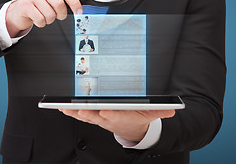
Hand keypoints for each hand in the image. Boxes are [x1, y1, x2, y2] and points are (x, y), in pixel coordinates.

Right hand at [6, 0, 82, 36]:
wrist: (19, 10)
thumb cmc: (38, 4)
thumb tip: (80, 6)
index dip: (74, 3)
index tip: (79, 11)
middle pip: (59, 4)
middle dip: (61, 14)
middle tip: (58, 16)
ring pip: (50, 14)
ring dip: (50, 20)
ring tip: (45, 16)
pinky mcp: (25, 6)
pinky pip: (40, 19)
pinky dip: (42, 23)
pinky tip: (38, 18)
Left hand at [59, 109, 174, 141]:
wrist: (129, 128)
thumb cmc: (137, 118)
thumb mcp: (150, 114)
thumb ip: (160, 111)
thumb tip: (173, 109)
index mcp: (122, 117)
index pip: (115, 116)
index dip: (110, 114)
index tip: (104, 111)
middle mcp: (108, 118)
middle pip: (97, 116)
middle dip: (87, 113)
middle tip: (79, 108)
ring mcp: (99, 118)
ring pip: (85, 116)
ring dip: (74, 112)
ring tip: (65, 106)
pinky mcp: (92, 116)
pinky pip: (80, 115)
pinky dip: (70, 112)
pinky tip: (62, 107)